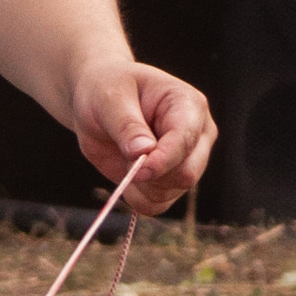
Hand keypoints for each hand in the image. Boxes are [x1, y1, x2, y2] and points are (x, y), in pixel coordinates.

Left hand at [70, 54, 214, 213]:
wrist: (99, 102)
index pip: (186, 142)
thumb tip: (143, 152)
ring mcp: (187, 160)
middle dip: (151, 175)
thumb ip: (126, 125)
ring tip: (126, 156)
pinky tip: (126, 176)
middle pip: (187, 174)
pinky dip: (137, 198)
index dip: (162, 160)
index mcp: (189, 106)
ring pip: (171, 193)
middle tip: (125, 157)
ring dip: (140, 185)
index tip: (135, 169)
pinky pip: (158, 205)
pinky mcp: (172, 181)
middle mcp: (197, 136)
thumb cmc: (107, 89)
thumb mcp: (109, 99)